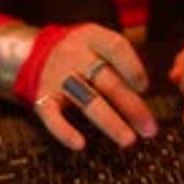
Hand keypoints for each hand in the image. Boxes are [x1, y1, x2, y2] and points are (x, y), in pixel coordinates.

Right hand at [33, 24, 157, 149]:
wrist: (34, 51)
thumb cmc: (80, 52)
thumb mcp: (97, 42)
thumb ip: (119, 60)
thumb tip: (144, 95)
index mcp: (92, 38)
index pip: (116, 47)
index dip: (133, 67)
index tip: (144, 88)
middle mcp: (74, 55)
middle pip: (107, 81)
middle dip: (132, 107)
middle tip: (149, 129)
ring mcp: (57, 76)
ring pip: (87, 101)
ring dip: (110, 122)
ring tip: (129, 140)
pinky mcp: (43, 97)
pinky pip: (52, 116)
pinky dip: (64, 131)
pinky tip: (80, 144)